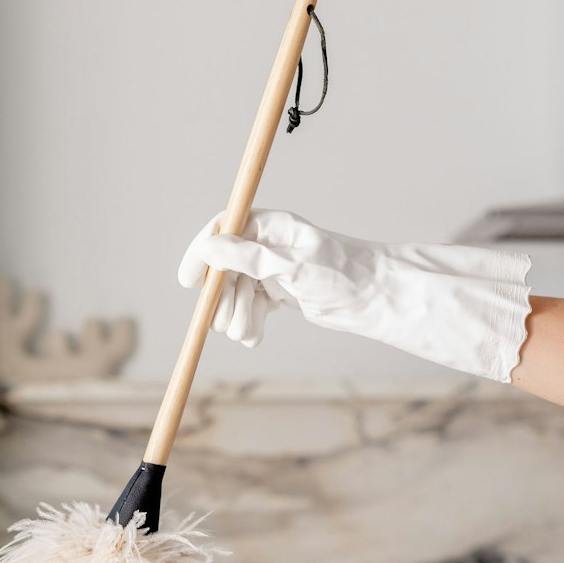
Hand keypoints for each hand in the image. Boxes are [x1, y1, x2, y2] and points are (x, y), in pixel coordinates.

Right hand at [178, 207, 531, 382]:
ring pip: (235, 292)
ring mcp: (273, 269)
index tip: (188, 281)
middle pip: (224, 268)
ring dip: (236, 316)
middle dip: (222, 298)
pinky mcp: (280, 292)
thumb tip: (209, 248)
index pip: (222, 229)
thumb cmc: (342, 275)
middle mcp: (268, 244)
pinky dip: (249, 323)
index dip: (201, 254)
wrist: (375, 298)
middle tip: (226, 324)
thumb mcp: (293, 267)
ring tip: (249, 334)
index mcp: (271, 225)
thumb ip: (249, 259)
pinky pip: (250, 307)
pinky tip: (254, 337)